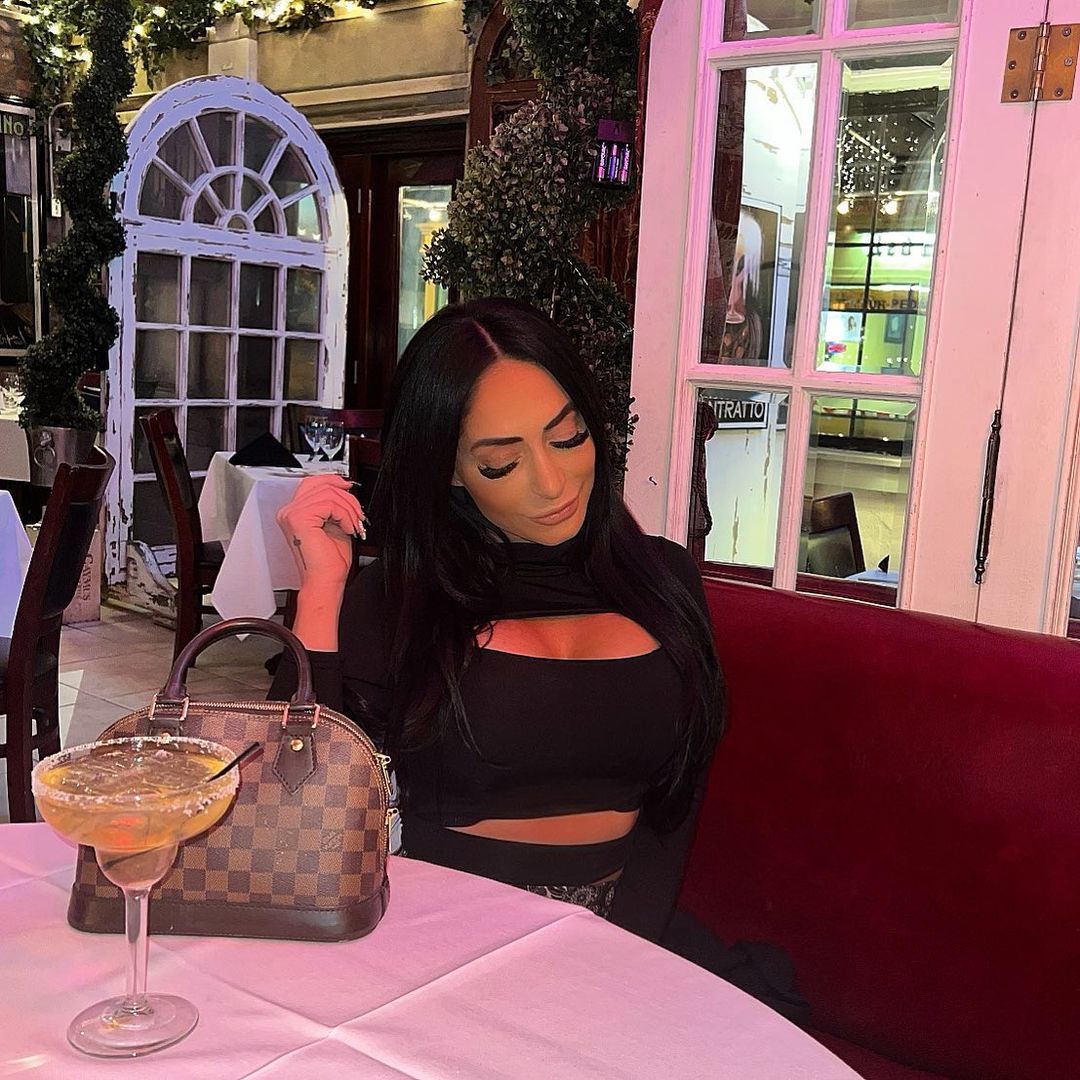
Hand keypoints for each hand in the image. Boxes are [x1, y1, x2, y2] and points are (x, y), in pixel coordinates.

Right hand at [276, 474, 364, 590]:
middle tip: (357, 515)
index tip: (349, 488)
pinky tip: (348, 529)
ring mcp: (292, 514)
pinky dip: (345, 515)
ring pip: (328, 493)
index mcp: (295, 513)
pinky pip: (329, 503)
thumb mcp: (335, 525)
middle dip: (346, 497)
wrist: (326, 582)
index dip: (333, 481)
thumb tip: (345, 489)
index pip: (312, 482)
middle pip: (321, 484)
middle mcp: (289, 512)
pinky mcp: (299, 518)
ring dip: (348, 509)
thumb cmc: (329, 562)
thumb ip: (335, 506)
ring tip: (354, 526)